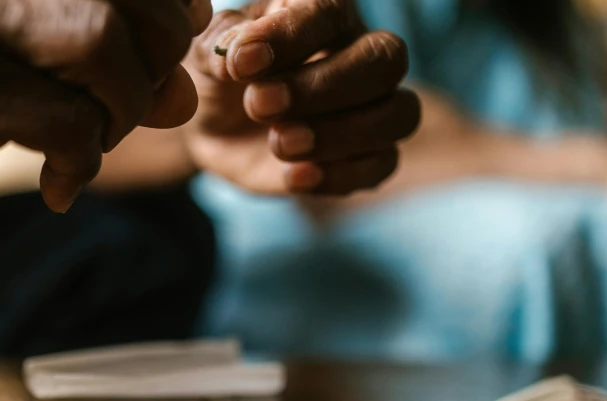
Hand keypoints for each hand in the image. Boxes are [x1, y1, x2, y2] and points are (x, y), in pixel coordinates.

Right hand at [0, 0, 211, 211]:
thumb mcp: (29, 59)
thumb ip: (111, 68)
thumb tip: (183, 98)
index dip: (172, 7)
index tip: (169, 45)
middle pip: (132, 3)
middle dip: (156, 65)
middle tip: (125, 108)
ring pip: (105, 49)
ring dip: (121, 113)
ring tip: (90, 144)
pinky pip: (65, 122)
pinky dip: (83, 162)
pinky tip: (59, 184)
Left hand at [183, 0, 420, 195]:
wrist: (214, 129)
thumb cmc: (219, 75)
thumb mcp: (207, 53)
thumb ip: (222, 47)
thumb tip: (240, 54)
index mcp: (323, 14)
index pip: (329, 12)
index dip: (290, 37)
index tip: (242, 64)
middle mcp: (361, 54)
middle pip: (385, 60)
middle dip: (323, 88)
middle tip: (259, 106)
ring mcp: (373, 108)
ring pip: (399, 114)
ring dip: (339, 134)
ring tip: (280, 143)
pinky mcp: (367, 157)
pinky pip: (381, 165)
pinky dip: (339, 175)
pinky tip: (293, 177)